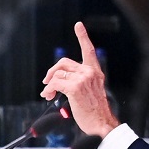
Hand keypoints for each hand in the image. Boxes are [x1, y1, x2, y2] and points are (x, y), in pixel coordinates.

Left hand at [40, 22, 120, 136]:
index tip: (78, 25)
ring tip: (49, 94)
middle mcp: (90, 72)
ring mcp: (83, 79)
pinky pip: (55, 83)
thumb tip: (58, 82)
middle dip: (52, 71)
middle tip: (47, 82)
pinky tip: (49, 95)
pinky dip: (49, 89)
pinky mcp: (74, 87)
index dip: (83, 37)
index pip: (89, 51)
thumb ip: (78, 82)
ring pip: (57, 74)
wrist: (102, 124)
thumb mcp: (90, 92)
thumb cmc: (95, 112)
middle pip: (64, 63)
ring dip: (49, 85)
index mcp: (95, 73)